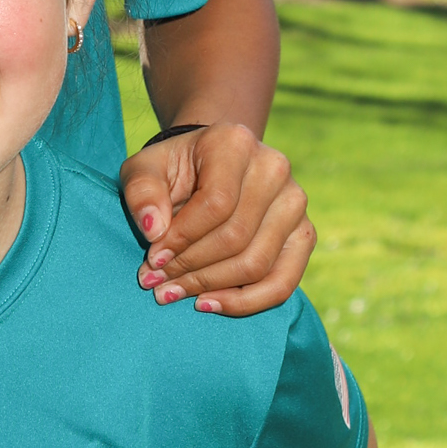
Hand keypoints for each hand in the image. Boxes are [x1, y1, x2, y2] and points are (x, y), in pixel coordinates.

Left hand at [119, 120, 313, 315]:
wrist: (209, 166)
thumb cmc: (173, 170)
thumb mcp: (144, 170)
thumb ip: (142, 193)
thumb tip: (155, 232)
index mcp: (235, 144)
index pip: (215, 203)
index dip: (182, 238)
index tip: (152, 258)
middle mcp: (274, 168)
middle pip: (236, 237)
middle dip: (191, 268)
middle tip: (155, 283)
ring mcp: (294, 202)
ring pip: (257, 264)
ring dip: (211, 287)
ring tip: (174, 293)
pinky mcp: (304, 234)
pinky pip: (283, 282)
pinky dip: (246, 302)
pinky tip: (210, 304)